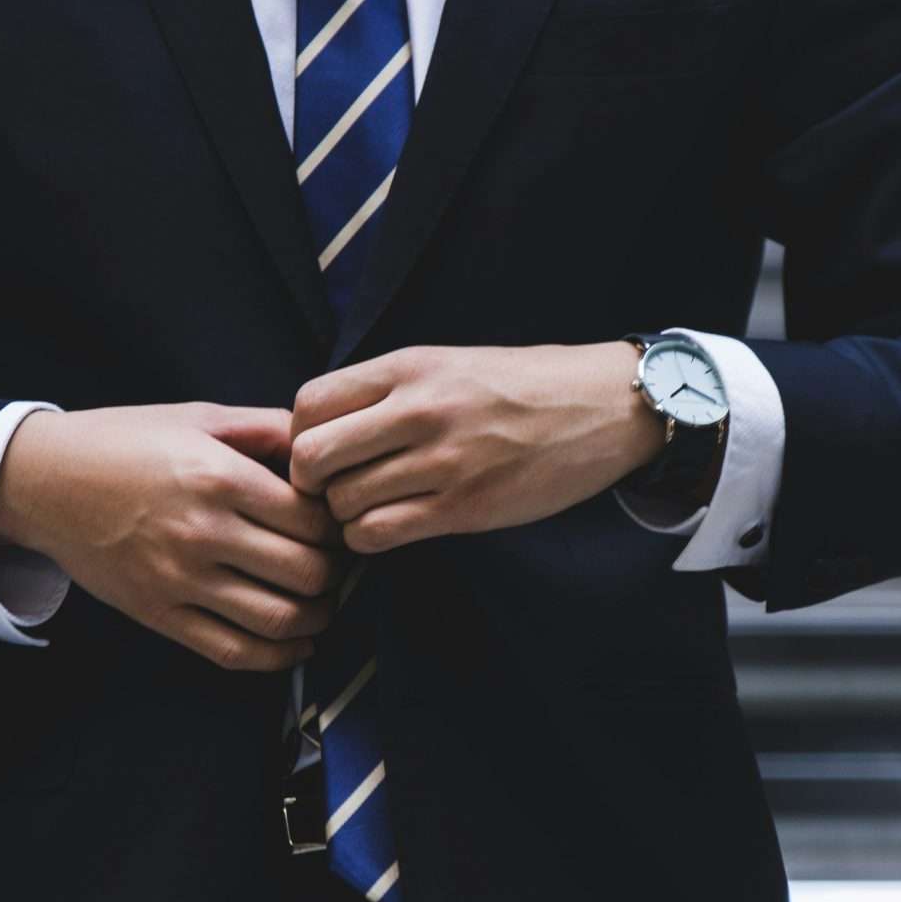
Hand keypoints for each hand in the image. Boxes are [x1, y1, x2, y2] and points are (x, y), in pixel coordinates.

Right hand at [0, 402, 344, 671]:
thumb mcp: (198, 417)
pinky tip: (295, 643)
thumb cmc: (124, 442)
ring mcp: (179, 580)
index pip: (312, 519)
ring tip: (322, 603)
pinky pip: (233, 651)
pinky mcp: (159, 614)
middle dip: (335, 572)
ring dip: (317, 617)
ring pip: (279, 619)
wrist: (44, 482)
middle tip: (336, 564)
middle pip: (307, 572)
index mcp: (218, 477)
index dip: (338, 525)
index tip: (337, 523)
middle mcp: (202, 532)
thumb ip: (266, 428)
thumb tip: (323, 446)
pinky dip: (278, 657)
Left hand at [289, 344, 666, 553]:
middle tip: (332, 488)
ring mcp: (443, 461)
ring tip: (368, 507)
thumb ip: (386, 390)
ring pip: (342, 503)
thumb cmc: (520, 386)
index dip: (299, 435)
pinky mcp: (465, 507)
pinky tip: (389, 526)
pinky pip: (379, 534)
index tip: (321, 450)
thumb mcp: (446, 363)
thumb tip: (318, 427)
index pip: (308, 403)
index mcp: (409, 367)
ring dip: (343, 515)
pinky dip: (369, 538)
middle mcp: (419, 410)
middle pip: (311, 457)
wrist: (601, 406)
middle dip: (310, 482)